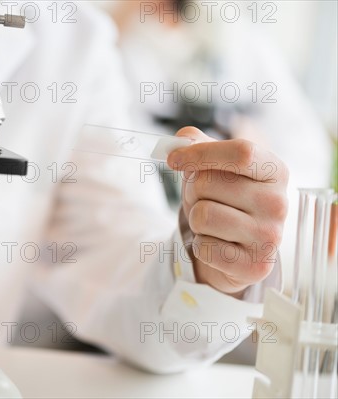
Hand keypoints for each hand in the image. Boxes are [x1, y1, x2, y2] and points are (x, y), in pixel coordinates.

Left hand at [167, 128, 288, 296]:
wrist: (235, 248)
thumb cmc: (223, 200)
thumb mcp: (213, 168)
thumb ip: (197, 144)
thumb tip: (182, 137)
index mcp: (274, 171)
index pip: (241, 152)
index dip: (200, 153)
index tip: (173, 159)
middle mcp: (278, 203)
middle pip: (208, 183)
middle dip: (193, 192)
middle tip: (206, 201)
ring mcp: (270, 237)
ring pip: (202, 216)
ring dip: (196, 220)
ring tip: (212, 224)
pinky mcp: (256, 266)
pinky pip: (204, 247)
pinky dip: (201, 246)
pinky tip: (218, 245)